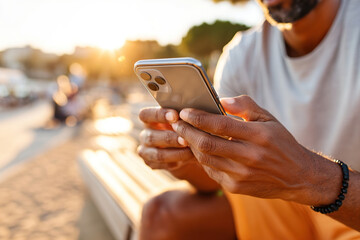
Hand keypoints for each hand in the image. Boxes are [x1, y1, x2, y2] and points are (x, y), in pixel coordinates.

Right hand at [138, 107, 191, 170]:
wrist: (183, 147)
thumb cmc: (183, 127)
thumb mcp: (181, 119)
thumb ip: (181, 116)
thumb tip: (192, 112)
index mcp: (148, 119)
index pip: (145, 115)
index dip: (158, 115)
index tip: (175, 115)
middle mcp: (144, 135)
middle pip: (151, 137)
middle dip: (170, 138)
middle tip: (186, 139)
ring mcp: (145, 151)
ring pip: (157, 154)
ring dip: (175, 153)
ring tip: (191, 151)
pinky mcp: (151, 164)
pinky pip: (163, 165)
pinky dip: (177, 161)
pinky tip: (189, 158)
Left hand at [171, 95, 340, 204]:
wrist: (297, 176)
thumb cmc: (281, 143)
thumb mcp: (269, 119)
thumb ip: (246, 106)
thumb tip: (221, 100)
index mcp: (258, 136)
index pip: (220, 125)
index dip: (198, 117)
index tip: (185, 111)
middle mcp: (250, 157)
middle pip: (207, 144)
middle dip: (186, 131)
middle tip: (176, 122)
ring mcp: (242, 175)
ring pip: (205, 159)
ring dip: (190, 145)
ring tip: (183, 133)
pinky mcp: (236, 187)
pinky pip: (210, 171)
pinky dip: (201, 158)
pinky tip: (198, 148)